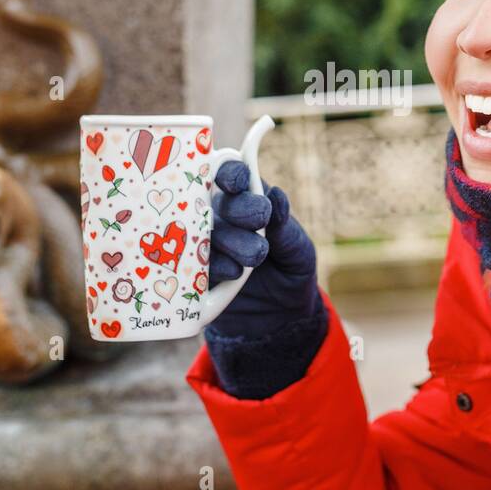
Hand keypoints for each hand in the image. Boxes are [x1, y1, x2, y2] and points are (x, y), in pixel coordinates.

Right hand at [205, 160, 319, 338]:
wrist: (280, 316)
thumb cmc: (290, 270)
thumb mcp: (296, 248)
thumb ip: (283, 226)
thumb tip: (276, 196)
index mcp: (244, 200)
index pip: (230, 175)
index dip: (230, 173)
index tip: (238, 182)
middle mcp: (219, 218)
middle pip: (212, 201)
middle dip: (236, 208)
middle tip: (259, 218)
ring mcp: (204, 246)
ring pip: (203, 232)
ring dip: (229, 240)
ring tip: (257, 256)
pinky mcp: (194, 275)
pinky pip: (193, 265)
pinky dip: (214, 266)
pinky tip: (233, 272)